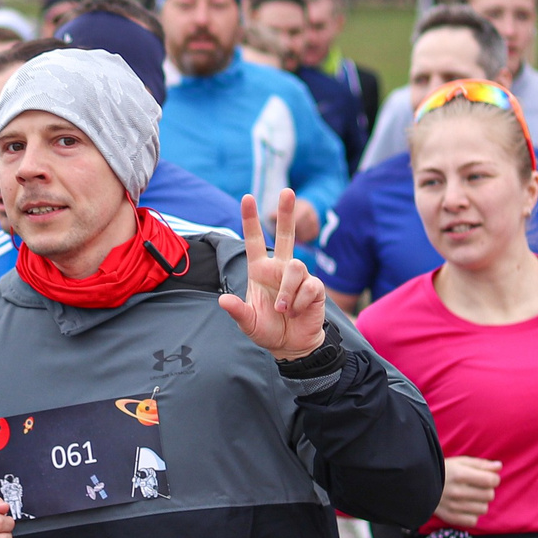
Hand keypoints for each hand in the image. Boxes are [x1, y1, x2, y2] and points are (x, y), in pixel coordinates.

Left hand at [216, 190, 328, 359]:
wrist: (291, 346)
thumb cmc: (268, 331)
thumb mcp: (248, 323)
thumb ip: (237, 312)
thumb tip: (222, 300)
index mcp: (260, 271)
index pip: (254, 241)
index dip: (250, 220)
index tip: (247, 197)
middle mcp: (279, 269)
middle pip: (285, 235)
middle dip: (286, 213)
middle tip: (287, 191)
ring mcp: (299, 277)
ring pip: (295, 267)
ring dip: (287, 292)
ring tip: (283, 310)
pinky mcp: (315, 288)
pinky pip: (308, 287)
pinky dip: (299, 302)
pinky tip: (296, 312)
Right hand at [435, 456, 501, 527]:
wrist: (417, 484)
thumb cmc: (442, 471)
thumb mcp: (460, 462)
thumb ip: (480, 464)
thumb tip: (499, 467)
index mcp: (460, 475)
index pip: (491, 481)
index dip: (494, 479)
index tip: (488, 478)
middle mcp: (456, 491)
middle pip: (489, 495)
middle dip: (487, 490)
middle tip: (477, 488)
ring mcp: (453, 506)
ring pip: (483, 509)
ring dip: (480, 503)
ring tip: (470, 498)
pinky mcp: (449, 517)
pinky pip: (473, 521)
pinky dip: (472, 515)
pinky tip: (465, 507)